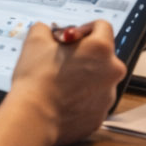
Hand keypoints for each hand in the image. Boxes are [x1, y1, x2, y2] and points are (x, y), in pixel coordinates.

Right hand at [10, 21, 124, 145]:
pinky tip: (61, 101)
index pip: (103, 27)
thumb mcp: (36, 41)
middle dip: (84, 56)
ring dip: (84, 79)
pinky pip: (92, 103)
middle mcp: (113, 71)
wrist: (33, 118)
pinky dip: (80, 101)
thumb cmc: (37, 80)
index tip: (71, 37)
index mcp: (102, 48)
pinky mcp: (99, 117)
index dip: (84, 29)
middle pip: (103, 56)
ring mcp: (108, 96)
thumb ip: (45, 29)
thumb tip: (47, 32)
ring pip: (99, 80)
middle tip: (62, 61)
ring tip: (59, 84)